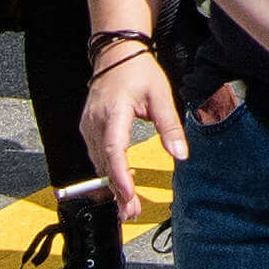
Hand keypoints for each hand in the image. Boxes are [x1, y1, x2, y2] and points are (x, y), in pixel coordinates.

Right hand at [81, 36, 190, 215]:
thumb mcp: (161, 94)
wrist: (115, 55)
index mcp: (113, 113)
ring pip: (99, 164)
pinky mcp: (88, 130)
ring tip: (129, 206)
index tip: (128, 195)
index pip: (114, 150)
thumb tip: (181, 155)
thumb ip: (169, 125)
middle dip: (118, 191)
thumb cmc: (140, 72)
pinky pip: (97, 156)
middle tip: (132, 213)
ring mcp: (88, 128)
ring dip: (112, 185)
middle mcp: (94, 124)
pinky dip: (108, 172)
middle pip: (105, 164)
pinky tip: (121, 185)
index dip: (119, 175)